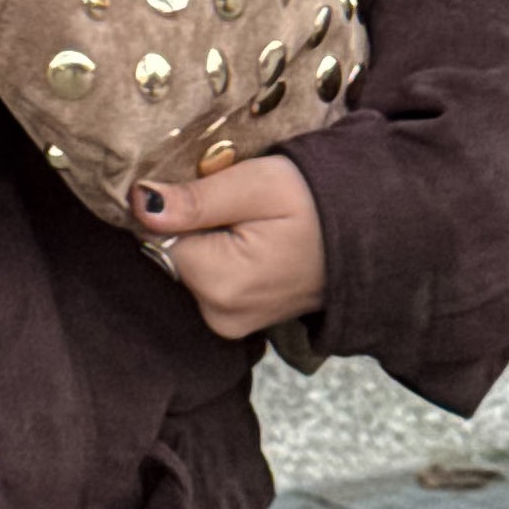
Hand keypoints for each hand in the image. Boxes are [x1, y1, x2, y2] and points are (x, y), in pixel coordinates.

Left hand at [130, 154, 324, 341]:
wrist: (370, 237)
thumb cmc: (315, 203)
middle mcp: (219, 315)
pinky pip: (210, 279)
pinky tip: (251, 240)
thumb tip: (139, 203)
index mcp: (218, 285)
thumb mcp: (256, 186)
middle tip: (235, 201)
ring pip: (190, 265)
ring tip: (249, 219)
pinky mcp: (241, 319)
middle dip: (192, 223)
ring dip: (207, 238)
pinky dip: (221, 256)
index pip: (158, 237)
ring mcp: (231, 323)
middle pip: (173, 254)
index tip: (207, 186)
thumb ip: (196, 199)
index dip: (174, 206)